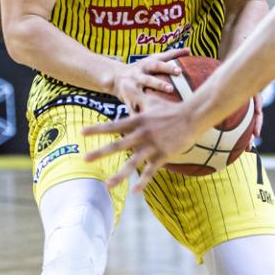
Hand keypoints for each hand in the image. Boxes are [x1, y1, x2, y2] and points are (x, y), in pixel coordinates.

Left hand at [79, 90, 198, 194]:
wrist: (193, 116)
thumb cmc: (170, 109)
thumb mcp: (151, 100)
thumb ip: (135, 94)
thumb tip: (123, 82)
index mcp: (138, 121)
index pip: (114, 125)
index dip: (97, 129)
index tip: (82, 132)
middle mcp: (143, 134)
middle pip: (118, 144)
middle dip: (101, 152)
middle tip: (84, 159)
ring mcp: (153, 146)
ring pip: (134, 163)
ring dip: (120, 175)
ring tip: (108, 185)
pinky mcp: (164, 155)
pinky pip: (151, 171)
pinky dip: (143, 181)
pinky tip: (135, 192)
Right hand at [108, 48, 185, 107]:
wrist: (115, 77)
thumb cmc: (141, 67)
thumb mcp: (153, 58)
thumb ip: (171, 54)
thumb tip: (189, 49)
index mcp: (146, 65)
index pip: (158, 65)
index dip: (168, 67)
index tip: (179, 71)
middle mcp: (137, 75)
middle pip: (149, 79)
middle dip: (159, 84)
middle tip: (171, 89)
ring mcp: (131, 87)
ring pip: (140, 94)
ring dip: (148, 101)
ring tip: (157, 109)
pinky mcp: (126, 99)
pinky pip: (132, 108)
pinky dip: (136, 114)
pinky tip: (144, 122)